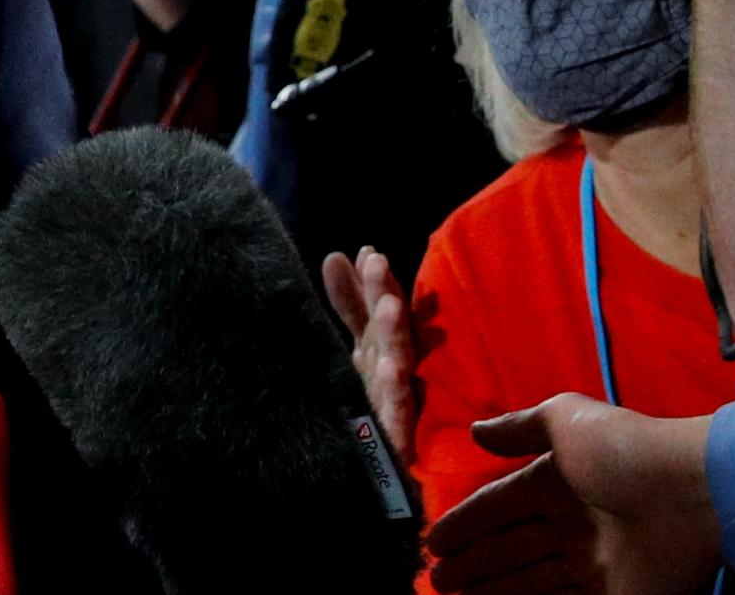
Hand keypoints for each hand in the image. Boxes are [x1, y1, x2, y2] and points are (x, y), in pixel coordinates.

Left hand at [320, 248, 412, 464]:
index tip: (366, 252)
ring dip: (395, 335)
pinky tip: (394, 371)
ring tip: (390, 306)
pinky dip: (398, 393)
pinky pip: (398, 417)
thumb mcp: (353, 352)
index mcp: (378, 353)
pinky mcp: (396, 442)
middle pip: (390, 331)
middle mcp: (391, 375)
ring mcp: (395, 407)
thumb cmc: (368, 408)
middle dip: (385, 296)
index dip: (371, 283)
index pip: (375, 312)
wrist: (371, 483)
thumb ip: (349, 307)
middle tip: (377, 262)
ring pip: (398, 367)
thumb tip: (336, 256)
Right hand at [426, 395, 719, 594]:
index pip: (500, 505)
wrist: (692, 493)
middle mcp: (572, 524)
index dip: (467, 522)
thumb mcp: (565, 420)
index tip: (435, 541)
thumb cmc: (624, 451)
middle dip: (473, 563)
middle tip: (439, 579)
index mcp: (558, 482)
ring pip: (530, 579)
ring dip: (492, 588)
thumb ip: (518, 428)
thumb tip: (475, 433)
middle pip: (511, 547)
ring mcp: (593, 563)